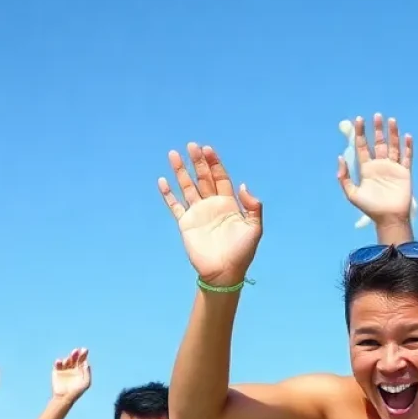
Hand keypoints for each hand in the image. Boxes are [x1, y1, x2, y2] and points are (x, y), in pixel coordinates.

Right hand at [51, 348, 90, 401]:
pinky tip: (60, 362)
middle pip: (74, 358)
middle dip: (75, 354)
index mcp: (81, 370)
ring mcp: (65, 369)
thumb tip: (87, 364)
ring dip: (68, 358)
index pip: (82, 360)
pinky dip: (59, 362)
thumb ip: (87, 373)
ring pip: (66, 360)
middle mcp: (73, 368)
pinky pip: (58, 364)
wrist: (65, 397)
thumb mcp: (85, 383)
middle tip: (75, 351)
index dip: (83, 354)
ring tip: (68, 360)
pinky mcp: (57, 371)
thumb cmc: (77, 391)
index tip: (84, 350)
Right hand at [158, 143, 261, 285]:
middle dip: (198, 162)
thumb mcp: (254, 229)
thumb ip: (253, 206)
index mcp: (228, 204)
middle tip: (191, 146)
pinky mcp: (185, 224)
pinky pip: (175, 206)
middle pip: (203, 178)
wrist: (224, 273)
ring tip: (174, 154)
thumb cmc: (241, 253)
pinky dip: (168, 194)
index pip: (220, 178)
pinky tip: (163, 181)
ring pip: (187, 187)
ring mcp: (198, 214)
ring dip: (181, 171)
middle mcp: (212, 206)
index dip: (214, 163)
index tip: (208, 150)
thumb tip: (243, 185)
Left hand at [338, 114, 412, 222]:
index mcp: (367, 169)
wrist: (389, 219)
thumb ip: (344, 177)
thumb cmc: (371, 208)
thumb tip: (340, 157)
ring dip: (392, 134)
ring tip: (391, 120)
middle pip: (378, 143)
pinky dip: (408, 147)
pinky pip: (407, 157)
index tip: (359, 120)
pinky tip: (407, 136)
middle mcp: (380, 166)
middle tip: (376, 116)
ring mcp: (393, 168)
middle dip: (377, 130)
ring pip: (393, 146)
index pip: (362, 147)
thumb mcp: (352, 194)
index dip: (360, 133)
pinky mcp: (405, 173)